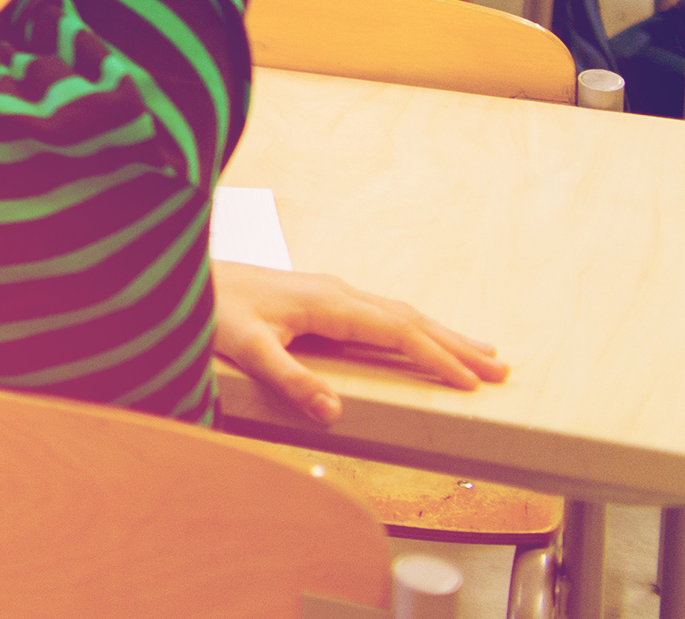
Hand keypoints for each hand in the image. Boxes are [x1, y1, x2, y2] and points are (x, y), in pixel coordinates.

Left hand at [210, 261, 504, 427]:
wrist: (182, 272)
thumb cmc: (211, 308)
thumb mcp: (246, 348)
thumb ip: (289, 378)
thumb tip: (335, 412)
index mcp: (329, 303)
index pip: (398, 333)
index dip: (438, 359)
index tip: (475, 384)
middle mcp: (336, 292)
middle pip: (410, 319)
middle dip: (456, 345)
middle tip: (501, 370)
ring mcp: (328, 291)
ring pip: (398, 313)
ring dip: (440, 334)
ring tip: (480, 353)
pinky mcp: (318, 296)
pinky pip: (380, 312)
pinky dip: (411, 327)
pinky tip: (417, 337)